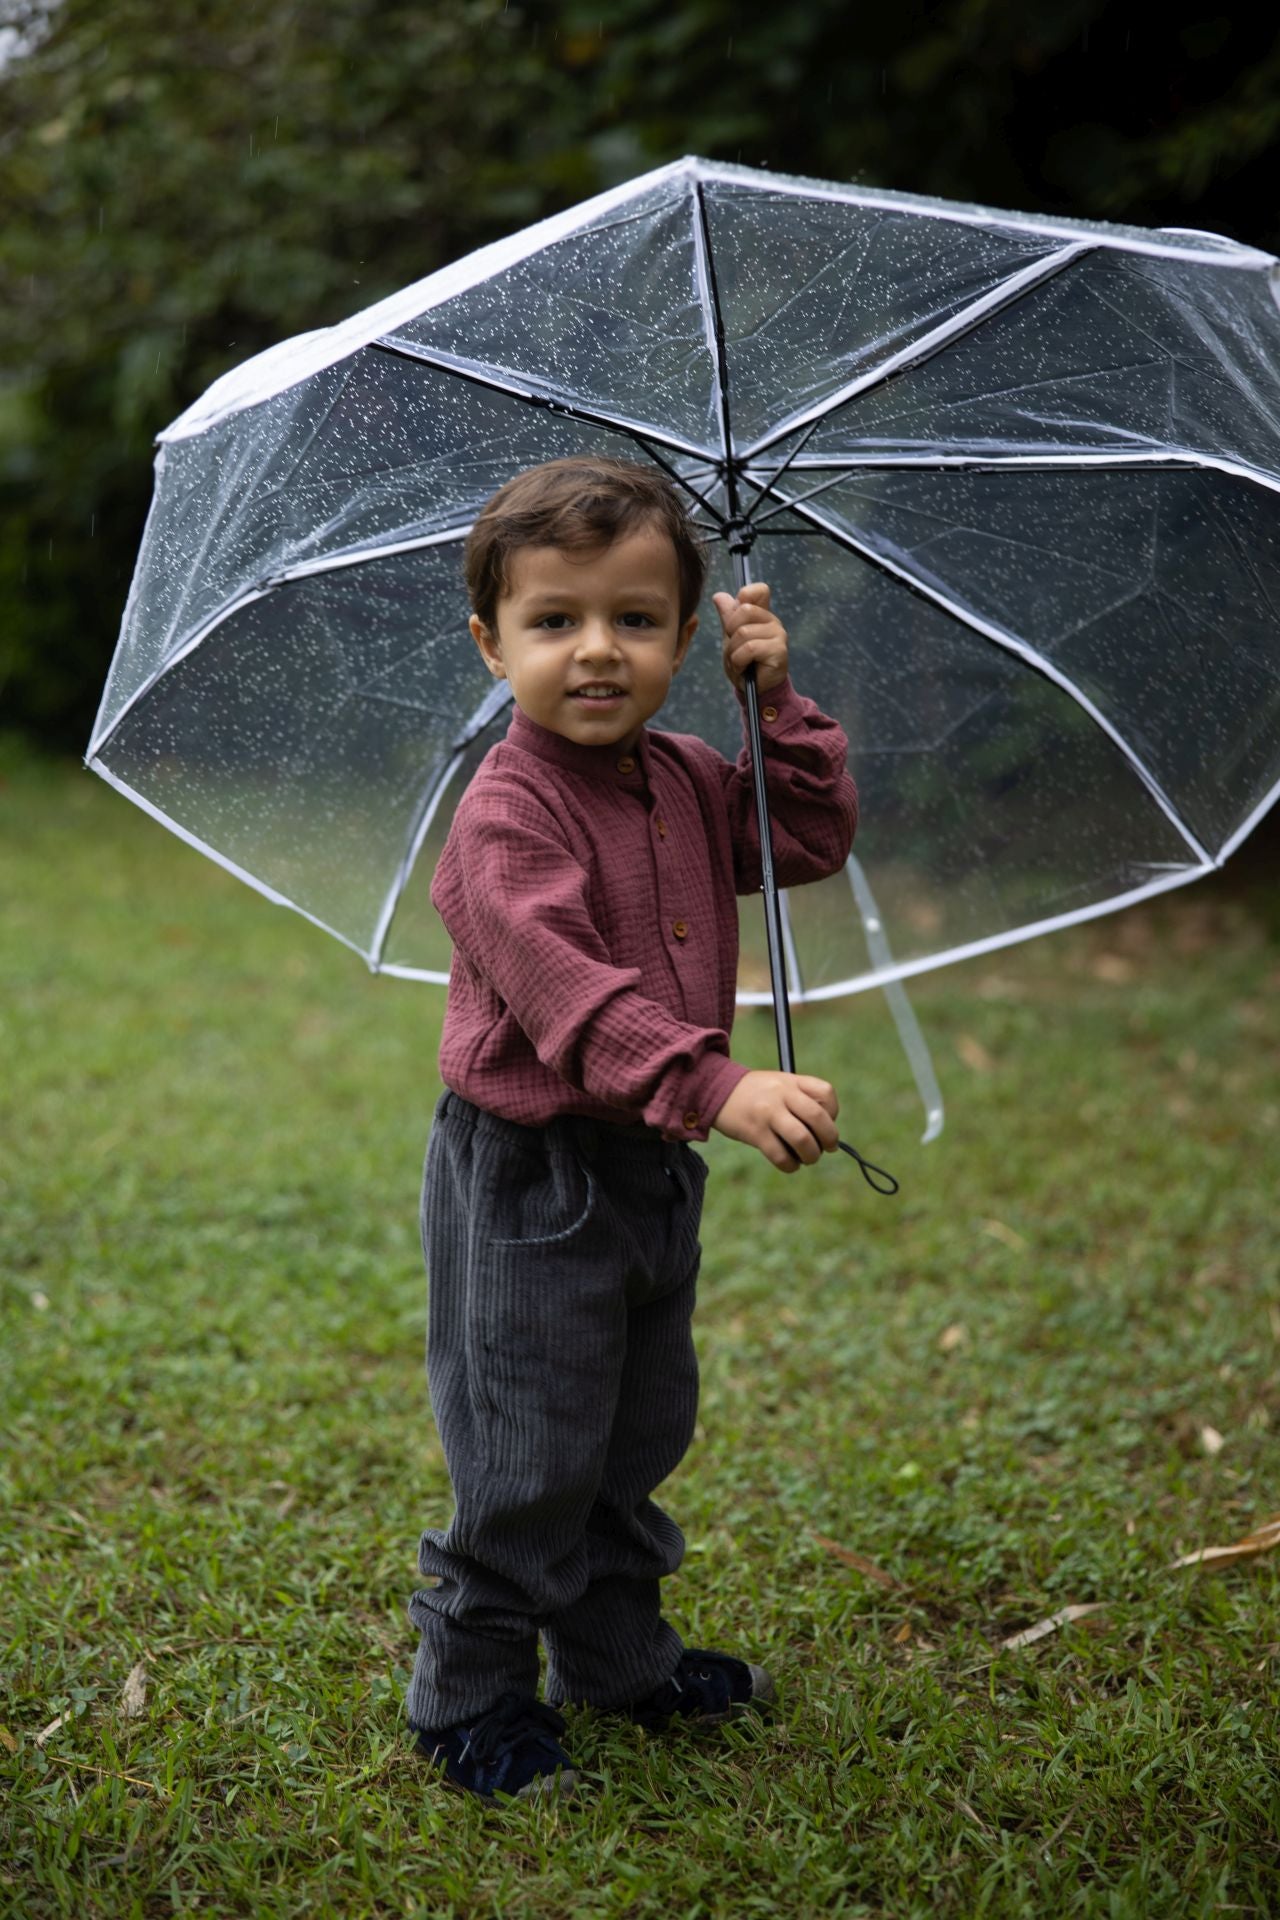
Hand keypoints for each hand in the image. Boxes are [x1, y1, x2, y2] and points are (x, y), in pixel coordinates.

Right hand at [711, 1070, 839, 1171]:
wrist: (715, 1090)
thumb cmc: (754, 1093)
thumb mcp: (779, 1084)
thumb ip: (801, 1100)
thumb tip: (826, 1136)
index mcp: (791, 1081)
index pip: (826, 1093)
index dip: (833, 1112)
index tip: (827, 1122)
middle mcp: (781, 1094)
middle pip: (818, 1118)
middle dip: (829, 1139)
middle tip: (828, 1148)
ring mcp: (768, 1113)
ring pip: (802, 1139)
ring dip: (812, 1155)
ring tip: (808, 1158)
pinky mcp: (755, 1132)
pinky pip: (781, 1156)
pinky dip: (790, 1165)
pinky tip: (789, 1163)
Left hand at [712, 583, 787, 693]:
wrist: (752, 689)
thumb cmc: (744, 663)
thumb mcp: (731, 637)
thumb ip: (728, 616)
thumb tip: (719, 596)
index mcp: (761, 614)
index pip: (759, 590)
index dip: (745, 596)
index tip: (736, 619)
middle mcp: (772, 621)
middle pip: (744, 610)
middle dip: (730, 632)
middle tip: (735, 649)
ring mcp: (778, 634)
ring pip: (744, 632)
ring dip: (733, 653)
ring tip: (739, 663)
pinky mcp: (779, 650)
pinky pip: (749, 648)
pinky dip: (739, 661)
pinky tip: (743, 669)